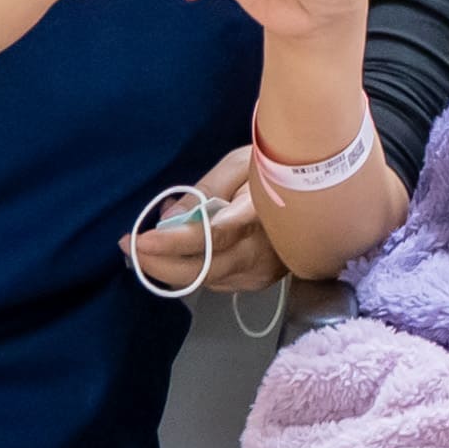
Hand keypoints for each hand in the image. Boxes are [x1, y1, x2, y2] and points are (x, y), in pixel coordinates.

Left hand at [124, 157, 282, 297]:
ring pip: (203, 280)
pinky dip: (191, 269)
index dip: (175, 242)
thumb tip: (169, 218)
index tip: (142, 240)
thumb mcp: (241, 164)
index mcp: (260, 215)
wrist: (320, 196)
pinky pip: (214, 281)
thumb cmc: (276, 171)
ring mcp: (260, 272)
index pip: (213, 236)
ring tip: (147, 247)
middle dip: (158, 264)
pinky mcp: (257, 283)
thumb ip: (205, 191)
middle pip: (202, 270)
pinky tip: (180, 252)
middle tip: (128, 246)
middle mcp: (261, 252)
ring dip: (169, 267)